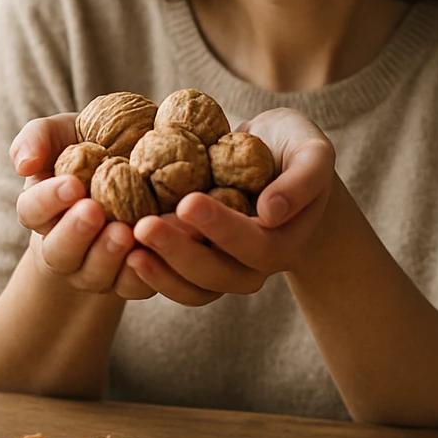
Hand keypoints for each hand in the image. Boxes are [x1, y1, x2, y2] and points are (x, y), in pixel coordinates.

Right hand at [9, 113, 156, 299]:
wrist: (141, 167)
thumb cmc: (94, 145)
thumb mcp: (65, 133)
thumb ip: (38, 139)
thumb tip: (25, 164)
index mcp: (44, 211)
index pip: (32, 211)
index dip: (48, 200)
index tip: (72, 183)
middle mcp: (64, 246)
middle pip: (58, 252)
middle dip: (75, 233)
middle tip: (94, 211)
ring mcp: (96, 267)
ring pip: (94, 273)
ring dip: (107, 255)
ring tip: (126, 231)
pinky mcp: (129, 280)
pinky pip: (133, 285)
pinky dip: (143, 272)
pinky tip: (154, 250)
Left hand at [126, 108, 337, 305]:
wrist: (276, 158)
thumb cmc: (294, 148)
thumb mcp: (313, 151)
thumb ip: (303, 179)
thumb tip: (271, 213)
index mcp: (287, 241)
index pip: (257, 245)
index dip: (222, 229)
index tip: (187, 201)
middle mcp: (257, 266)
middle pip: (221, 275)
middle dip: (182, 253)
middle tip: (144, 226)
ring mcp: (228, 270)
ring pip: (196, 288)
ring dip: (162, 271)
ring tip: (129, 243)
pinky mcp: (202, 264)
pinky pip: (178, 282)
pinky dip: (153, 273)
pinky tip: (125, 250)